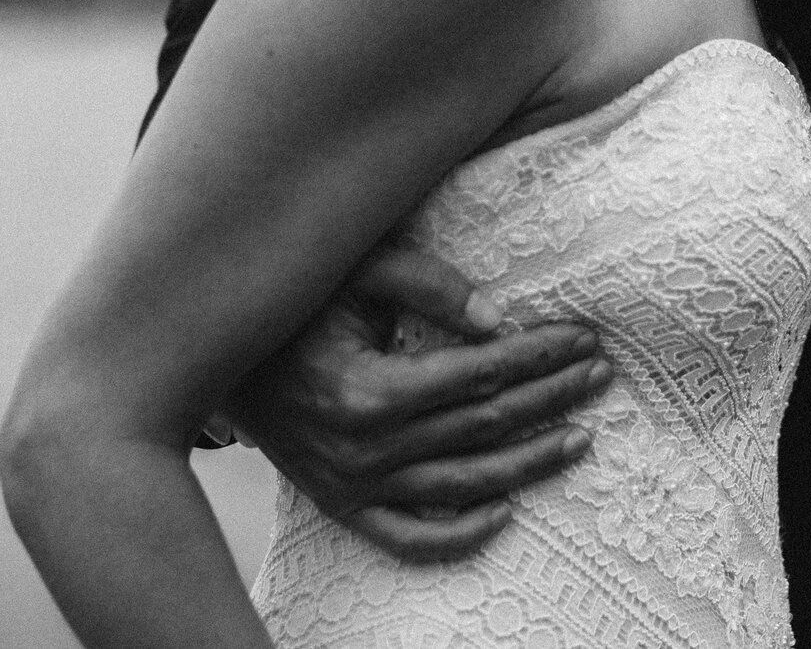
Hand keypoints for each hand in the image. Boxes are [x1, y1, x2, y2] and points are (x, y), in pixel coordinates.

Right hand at [218, 245, 611, 561]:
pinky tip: (506, 511)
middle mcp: (365, 450)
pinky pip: (411, 538)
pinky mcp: (343, 506)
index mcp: (369, 390)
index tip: (583, 337)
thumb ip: (429, 285)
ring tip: (581, 437)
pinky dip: (461, 534)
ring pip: (465, 485)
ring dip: (531, 463)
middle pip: (485, 427)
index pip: (481, 375)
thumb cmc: (295, 304)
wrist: (212, 360)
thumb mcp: (358, 272)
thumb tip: (500, 321)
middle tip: (599, 375)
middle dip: (551, 397)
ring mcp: (354, 486)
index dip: (539, 355)